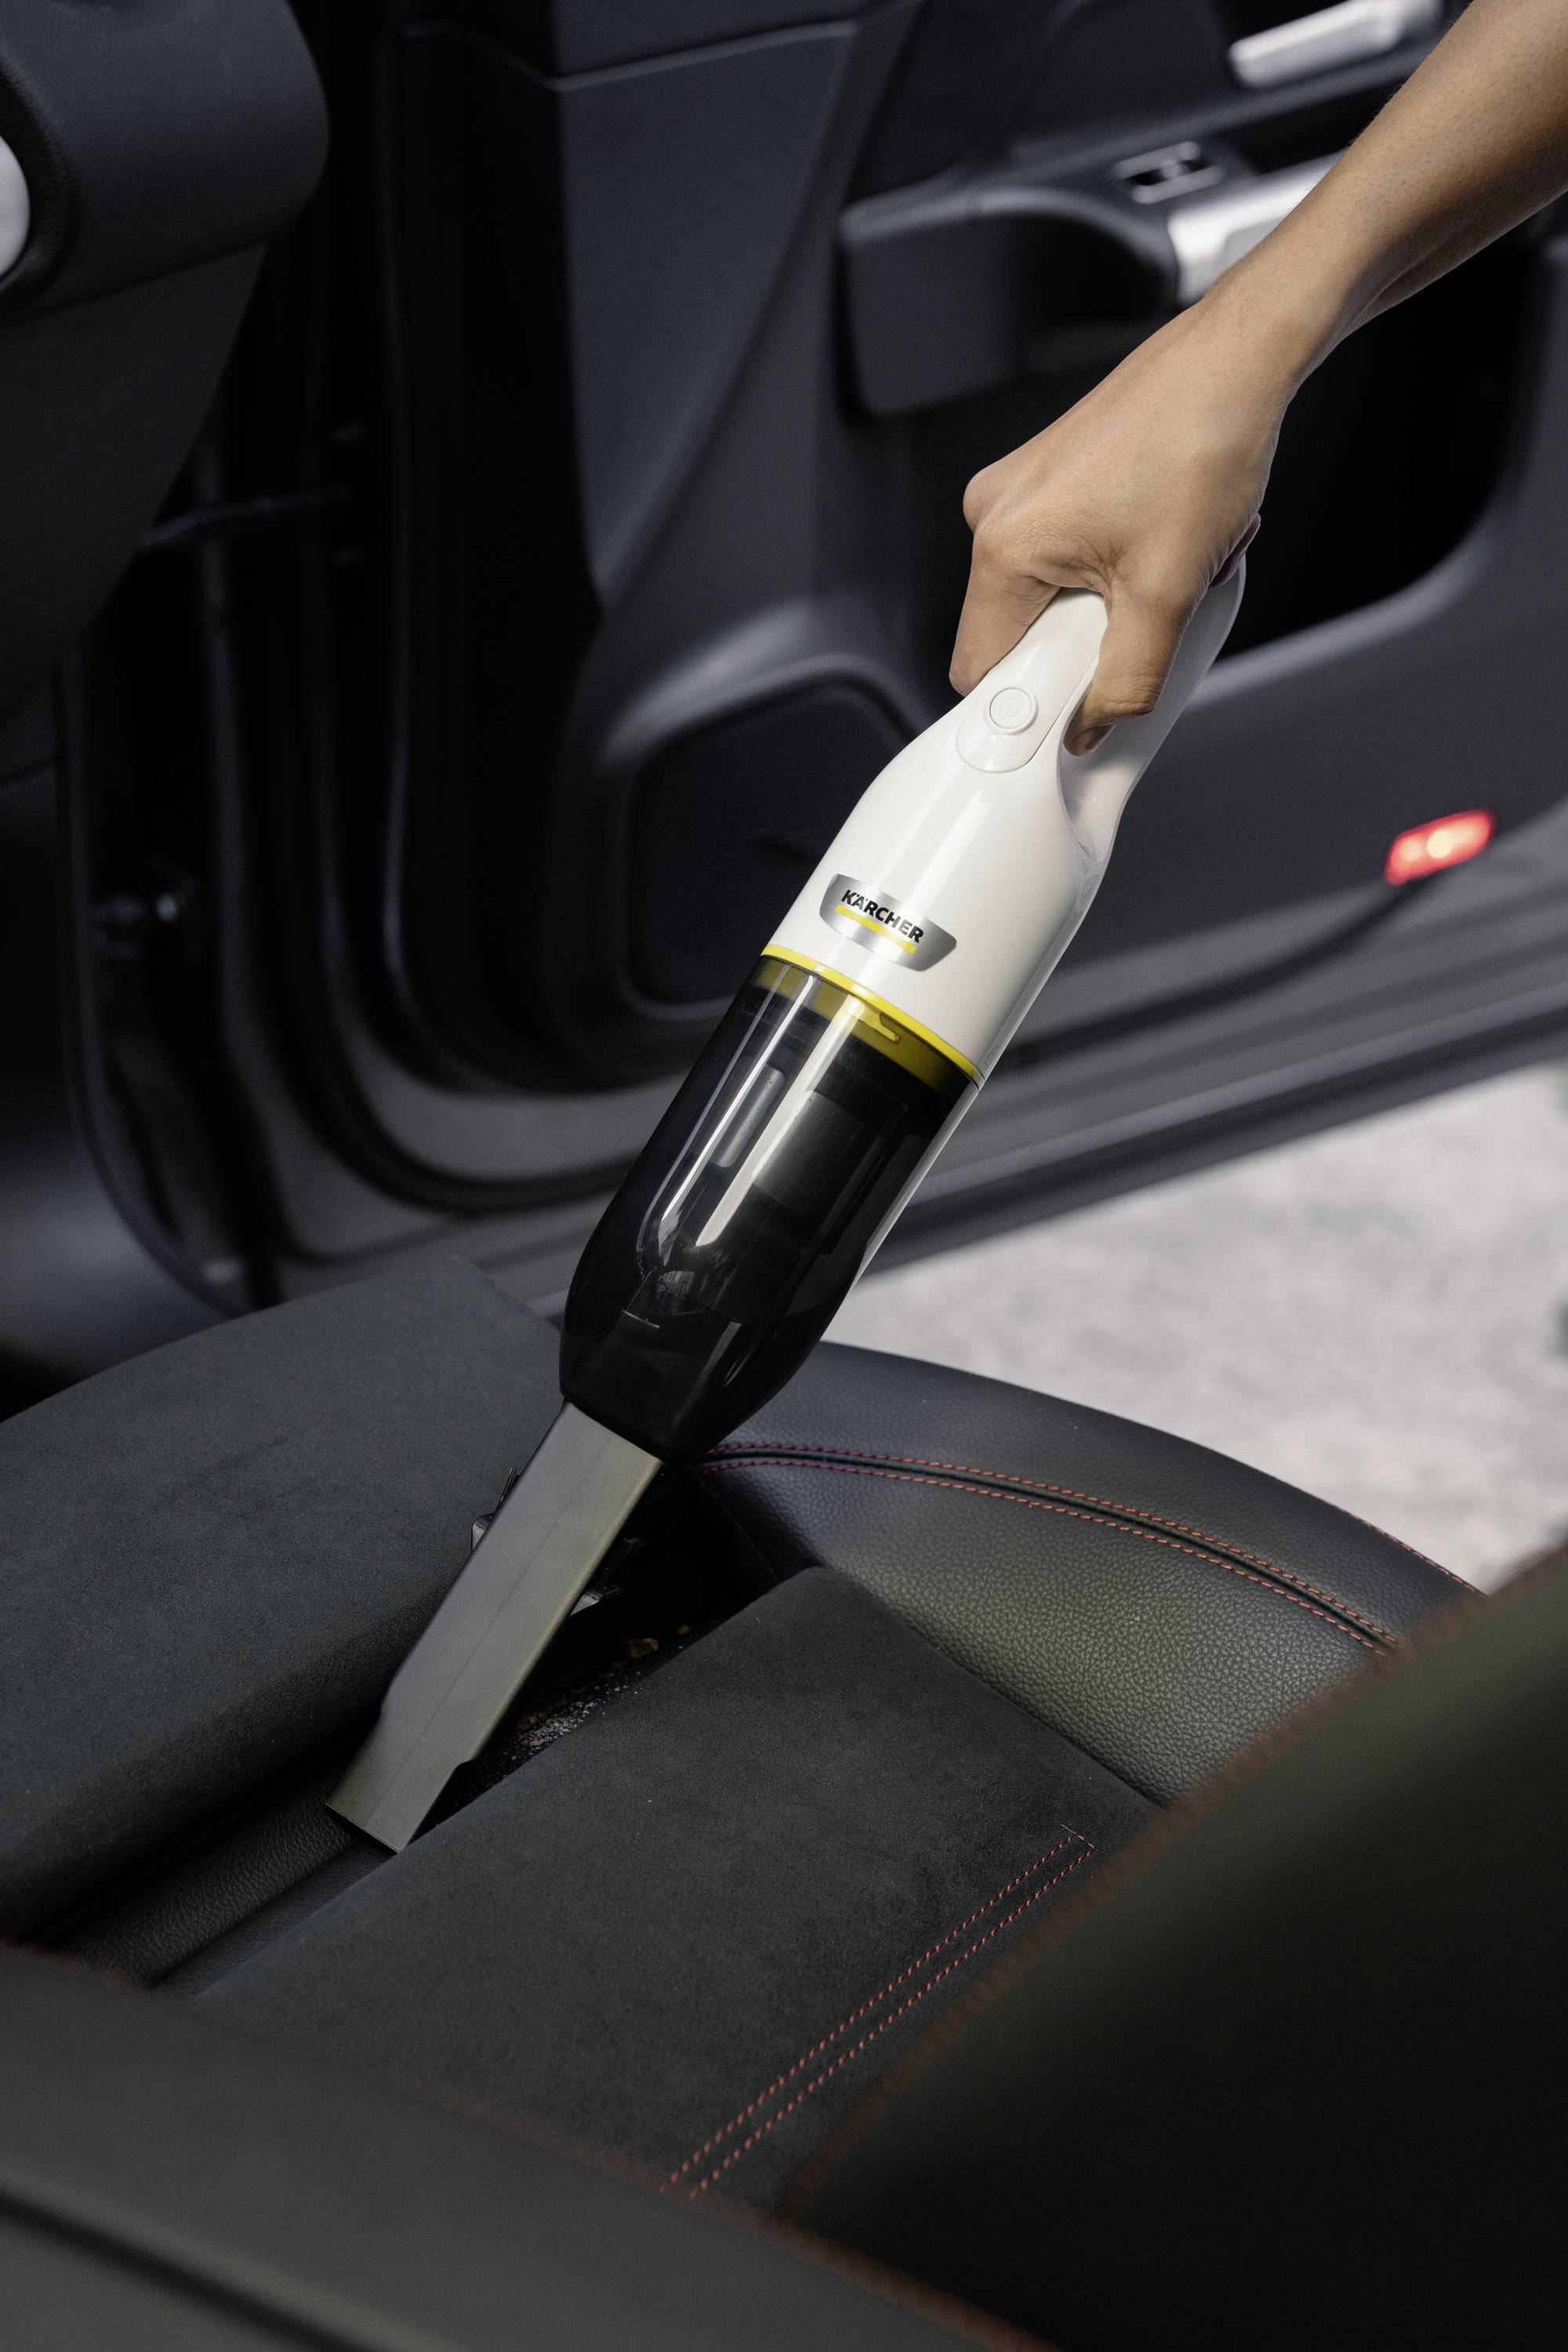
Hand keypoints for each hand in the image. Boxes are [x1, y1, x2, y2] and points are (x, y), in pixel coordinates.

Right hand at [950, 294, 1298, 751]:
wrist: (1239, 359)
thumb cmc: (1202, 443)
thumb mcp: (1170, 593)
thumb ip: (1126, 682)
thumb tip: (1092, 729)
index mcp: (1003, 543)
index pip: (978, 670)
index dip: (1026, 704)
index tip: (1074, 708)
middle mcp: (995, 511)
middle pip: (1013, 634)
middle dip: (1079, 645)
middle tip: (1144, 613)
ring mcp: (1019, 489)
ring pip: (1044, 596)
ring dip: (1104, 603)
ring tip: (1162, 562)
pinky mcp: (1048, 476)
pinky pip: (1062, 555)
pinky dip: (1111, 566)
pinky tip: (1159, 538)